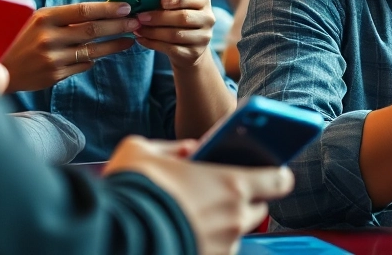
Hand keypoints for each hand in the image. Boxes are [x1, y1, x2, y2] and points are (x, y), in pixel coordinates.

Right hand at [2, 2, 138, 91]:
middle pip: (92, 30)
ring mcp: (52, 58)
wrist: (0, 69)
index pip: (83, 10)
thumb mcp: (37, 21)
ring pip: (92, 50)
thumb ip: (65, 17)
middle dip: (118, 25)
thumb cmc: (22, 39)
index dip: (107, 9)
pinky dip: (92, 59)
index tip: (126, 7)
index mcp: (44, 18)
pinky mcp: (55, 75)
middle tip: (135, 22)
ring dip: (114, 45)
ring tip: (129, 40)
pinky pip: (82, 65)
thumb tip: (102, 12)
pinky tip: (101, 55)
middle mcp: (49, 37)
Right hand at [105, 136, 293, 254]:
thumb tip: (190, 149)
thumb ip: (173, 147)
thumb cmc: (132, 189)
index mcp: (232, 184)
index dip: (275, 175)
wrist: (112, 235)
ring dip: (223, 226)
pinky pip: (215, 252)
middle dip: (245, 203)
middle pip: (258, 210)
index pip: (279, 180)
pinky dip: (205, 244)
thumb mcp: (144, 150)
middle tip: (221, 196)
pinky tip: (181, 235)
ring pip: (235, 235)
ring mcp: (221, 247)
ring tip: (193, 218)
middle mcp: (234, 219)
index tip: (268, 172)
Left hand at [135, 0, 215, 68]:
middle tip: (140, 17)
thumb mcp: (178, 4)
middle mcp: (208, 19)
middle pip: (183, 18)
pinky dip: (153, 43)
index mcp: (204, 1)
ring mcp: (202, 38)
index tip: (161, 2)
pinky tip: (142, 39)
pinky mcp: (193, 53)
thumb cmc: (180, 18)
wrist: (191, 45)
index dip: (177, 0)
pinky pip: (170, 49)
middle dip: (159, 17)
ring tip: (138, 29)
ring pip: (175, 35)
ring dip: (153, 32)